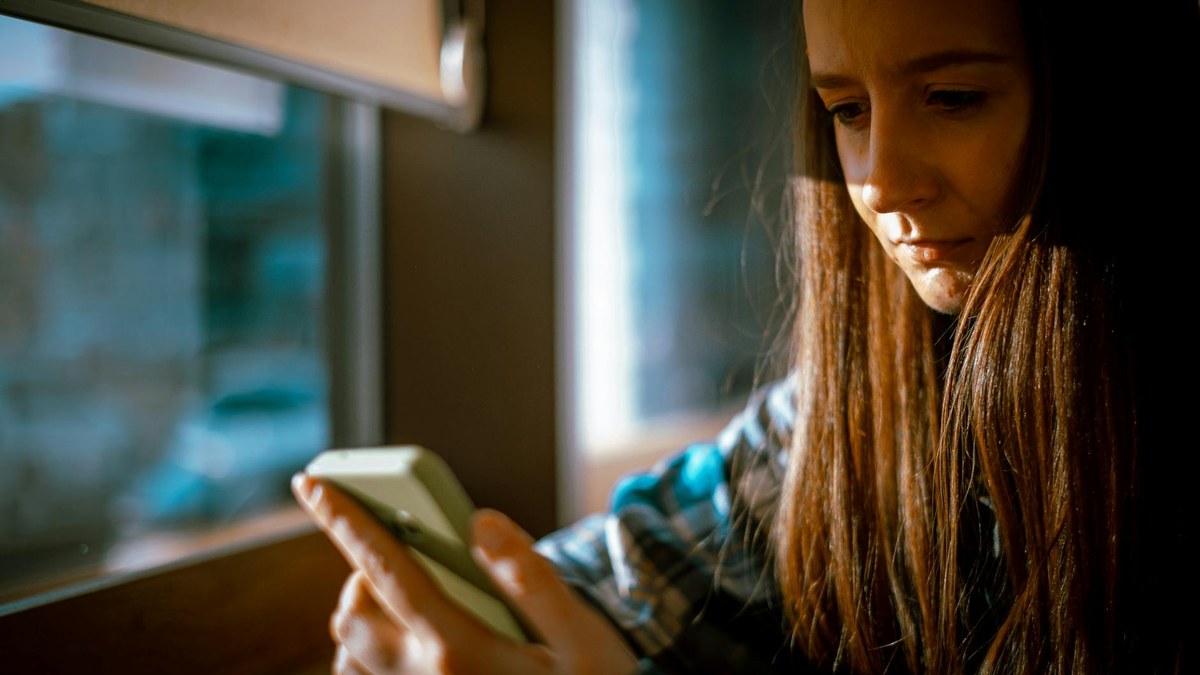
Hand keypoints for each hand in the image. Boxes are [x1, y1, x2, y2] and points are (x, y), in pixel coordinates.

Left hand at [291, 474, 638, 673]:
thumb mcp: (582, 639)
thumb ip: (532, 579)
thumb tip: (481, 523)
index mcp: (458, 647)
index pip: (387, 568)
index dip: (345, 519)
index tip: (311, 482)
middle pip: (353, 612)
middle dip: (360, 570)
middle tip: (400, 547)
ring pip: (352, 651)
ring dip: (363, 611)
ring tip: (401, 590)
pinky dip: (367, 650)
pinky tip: (406, 636)